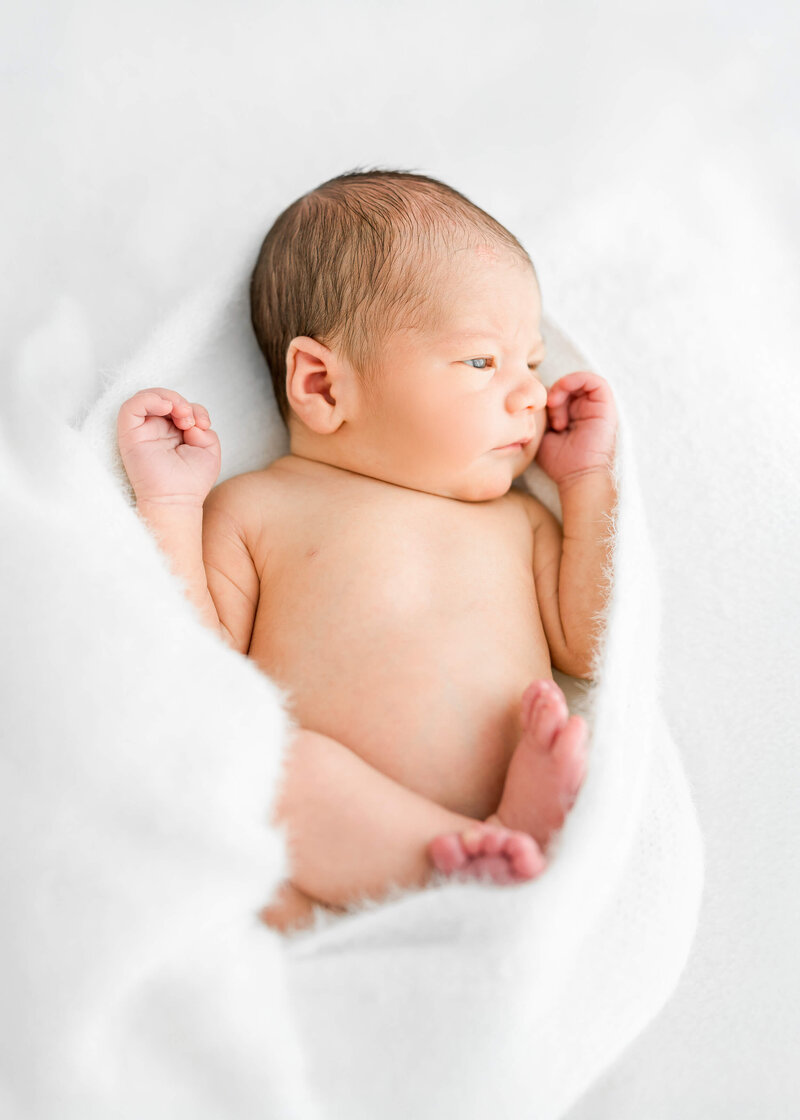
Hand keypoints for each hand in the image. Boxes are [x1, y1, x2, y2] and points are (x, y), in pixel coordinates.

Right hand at [117, 388, 220, 506]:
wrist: (177, 500)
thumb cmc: (192, 481)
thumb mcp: (209, 449)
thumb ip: (203, 428)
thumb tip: (189, 420)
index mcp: (175, 433)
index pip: (181, 407)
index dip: (194, 409)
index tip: (202, 424)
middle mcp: (157, 430)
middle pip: (164, 399)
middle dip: (181, 402)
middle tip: (190, 419)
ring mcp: (142, 431)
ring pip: (147, 397)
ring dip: (168, 398)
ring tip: (181, 413)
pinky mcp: (129, 434)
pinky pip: (131, 406)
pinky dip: (149, 399)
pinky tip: (166, 407)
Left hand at [535, 371, 616, 487]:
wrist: (578, 476)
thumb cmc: (560, 461)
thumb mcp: (543, 434)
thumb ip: (541, 415)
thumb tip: (535, 397)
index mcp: (572, 415)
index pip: (557, 392)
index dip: (544, 397)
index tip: (536, 415)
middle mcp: (585, 409)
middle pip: (566, 385)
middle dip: (551, 393)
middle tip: (545, 412)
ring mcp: (596, 406)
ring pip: (577, 380)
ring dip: (561, 388)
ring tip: (553, 405)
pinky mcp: (605, 405)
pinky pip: (593, 380)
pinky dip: (574, 380)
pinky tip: (560, 397)